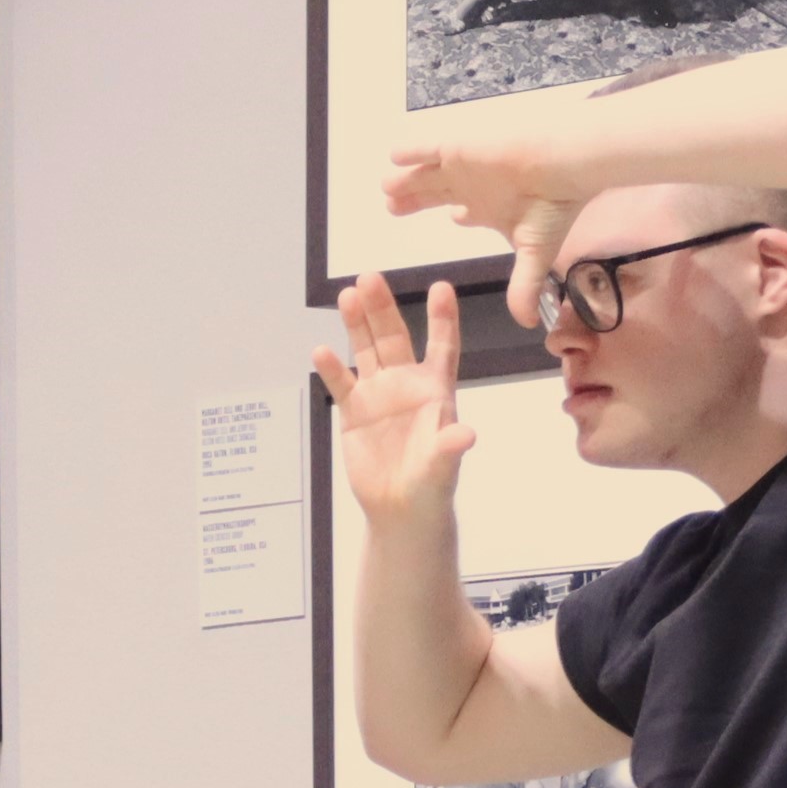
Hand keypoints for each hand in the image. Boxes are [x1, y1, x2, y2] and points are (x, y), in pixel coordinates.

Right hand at [314, 273, 479, 525]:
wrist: (402, 509)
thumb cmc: (432, 484)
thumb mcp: (443, 466)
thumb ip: (449, 447)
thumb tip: (465, 435)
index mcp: (436, 389)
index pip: (441, 346)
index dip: (442, 318)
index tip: (441, 288)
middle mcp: (406, 383)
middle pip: (394, 337)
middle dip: (382, 308)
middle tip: (370, 278)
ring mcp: (378, 394)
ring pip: (366, 350)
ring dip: (356, 324)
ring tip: (347, 295)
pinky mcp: (353, 412)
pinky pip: (341, 384)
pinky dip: (331, 368)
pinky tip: (322, 351)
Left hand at [383, 129, 581, 329]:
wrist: (564, 168)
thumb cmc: (552, 207)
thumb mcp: (534, 255)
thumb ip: (523, 287)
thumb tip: (527, 325)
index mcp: (490, 210)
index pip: (467, 212)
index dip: (457, 216)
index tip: (452, 218)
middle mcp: (475, 188)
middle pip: (437, 193)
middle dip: (415, 200)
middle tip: (392, 206)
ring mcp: (466, 167)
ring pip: (428, 174)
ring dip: (407, 180)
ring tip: (386, 186)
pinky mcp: (460, 149)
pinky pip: (429, 149)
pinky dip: (412, 152)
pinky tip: (394, 156)